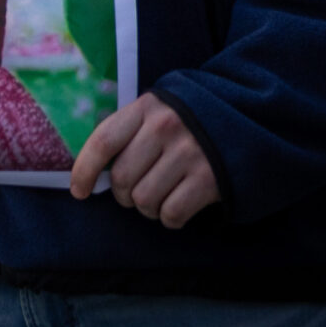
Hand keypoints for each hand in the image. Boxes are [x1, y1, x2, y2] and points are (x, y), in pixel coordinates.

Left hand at [70, 95, 219, 226]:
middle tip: (134, 193)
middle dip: (122, 194)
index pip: (103, 142)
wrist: (246, 120)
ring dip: (146, 208)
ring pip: (144, 200)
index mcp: (145, 108)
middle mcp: (165, 128)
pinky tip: (177, 206)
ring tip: (158, 199)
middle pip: (122, 178)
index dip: (84, 170)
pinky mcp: (210, 179)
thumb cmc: (188, 122)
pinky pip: (172, 213)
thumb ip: (129, 132)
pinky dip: (169, 218)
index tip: (79, 191)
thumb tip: (96, 171)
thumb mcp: (156, 112)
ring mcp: (189, 153)